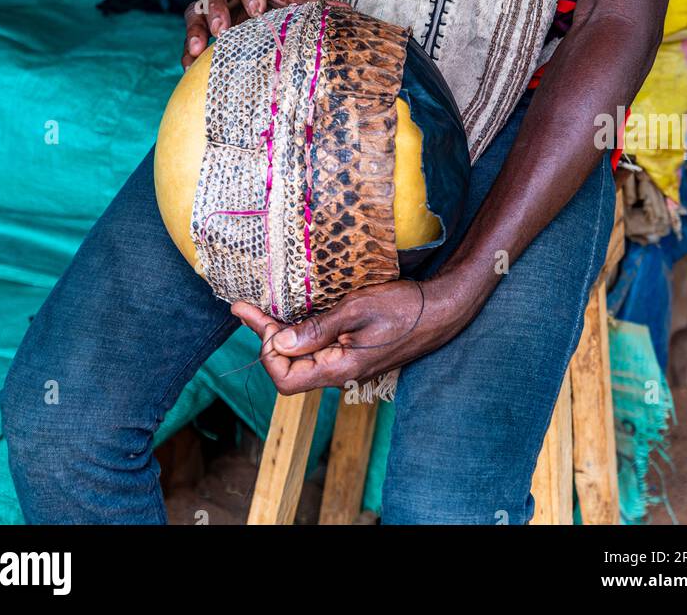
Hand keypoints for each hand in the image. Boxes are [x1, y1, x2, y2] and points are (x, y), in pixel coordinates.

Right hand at [182, 0, 315, 67]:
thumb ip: (306, 0)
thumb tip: (341, 10)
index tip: (257, 9)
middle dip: (215, 8)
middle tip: (221, 29)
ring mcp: (209, 2)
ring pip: (194, 9)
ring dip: (195, 29)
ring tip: (197, 50)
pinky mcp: (201, 20)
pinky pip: (191, 32)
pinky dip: (187, 49)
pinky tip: (189, 68)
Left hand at [231, 278, 460, 394]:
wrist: (440, 311)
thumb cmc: (403, 308)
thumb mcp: (356, 310)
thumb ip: (317, 329)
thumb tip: (279, 343)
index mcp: (340, 370)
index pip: (285, 378)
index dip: (267, 352)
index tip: (259, 319)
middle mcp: (340, 374)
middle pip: (289, 368)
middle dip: (265, 338)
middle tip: (246, 307)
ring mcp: (346, 365)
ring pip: (302, 358)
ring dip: (279, 334)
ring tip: (260, 309)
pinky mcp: (352, 353)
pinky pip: (317, 349)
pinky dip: (299, 332)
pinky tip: (292, 314)